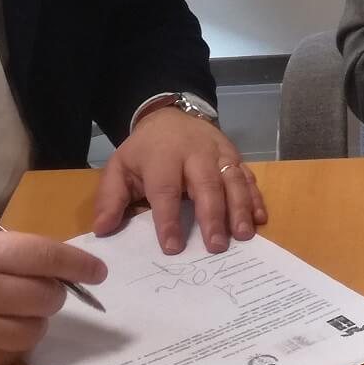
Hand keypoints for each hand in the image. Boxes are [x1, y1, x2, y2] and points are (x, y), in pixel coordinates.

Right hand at [0, 229, 107, 364]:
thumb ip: (20, 255)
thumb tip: (70, 272)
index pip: (46, 257)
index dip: (78, 265)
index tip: (97, 272)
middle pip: (48, 297)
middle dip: (53, 294)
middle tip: (36, 291)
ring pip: (36, 329)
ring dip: (35, 321)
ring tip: (13, 312)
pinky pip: (16, 353)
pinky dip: (16, 342)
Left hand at [92, 106, 266, 254]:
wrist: (171, 116)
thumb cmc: (145, 151)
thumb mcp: (120, 168)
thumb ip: (110, 199)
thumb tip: (103, 229)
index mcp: (162, 156)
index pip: (165, 189)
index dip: (169, 219)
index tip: (172, 247)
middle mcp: (194, 153)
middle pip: (206, 184)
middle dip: (213, 216)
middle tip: (216, 247)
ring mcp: (219, 152)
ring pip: (232, 179)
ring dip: (240, 208)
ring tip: (243, 236)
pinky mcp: (235, 155)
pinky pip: (248, 176)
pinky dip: (255, 197)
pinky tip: (259, 220)